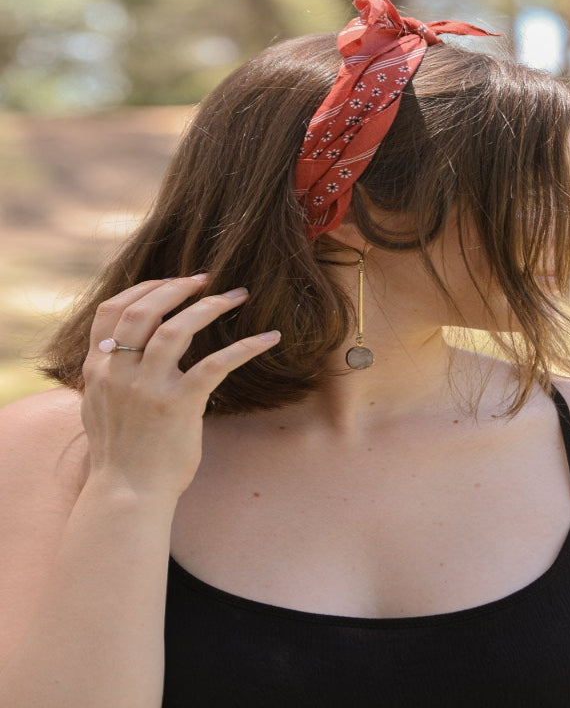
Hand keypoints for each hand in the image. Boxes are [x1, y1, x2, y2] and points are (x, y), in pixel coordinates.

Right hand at [80, 275, 279, 498]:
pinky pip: (216, 364)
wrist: (127, 494)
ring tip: (235, 295)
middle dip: (176, 287)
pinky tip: (268, 338)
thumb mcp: (98, 407)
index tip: (172, 281)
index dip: (144, 288)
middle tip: (205, 278)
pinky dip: (246, 347)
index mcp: (98, 369)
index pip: (112, 311)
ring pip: (176, 329)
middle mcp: (119, 373)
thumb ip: (105, 375)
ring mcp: (148, 388)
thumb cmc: (120, 453)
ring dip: (210, 306)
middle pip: (143, 310)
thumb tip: (113, 351)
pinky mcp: (179, 405)